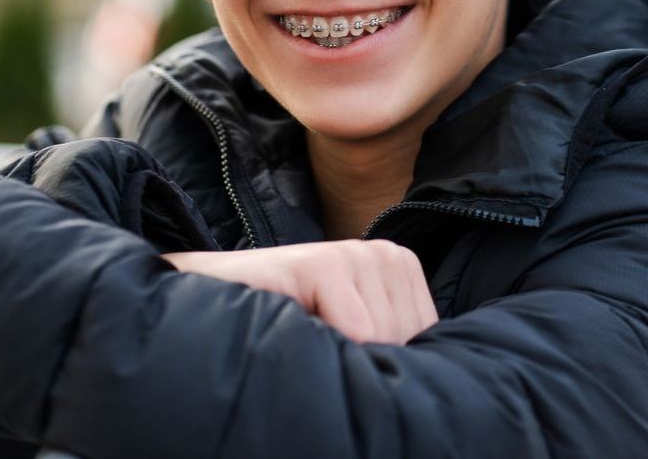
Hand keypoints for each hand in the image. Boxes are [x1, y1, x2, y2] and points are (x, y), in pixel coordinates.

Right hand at [162, 239, 437, 344]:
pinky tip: (296, 329)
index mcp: (401, 267)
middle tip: (322, 345)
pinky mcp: (322, 263)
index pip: (430, 341)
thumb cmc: (288, 326)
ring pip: (385, 340)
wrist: (211, 300)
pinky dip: (328, 349)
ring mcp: (354, 253)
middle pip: (410, 342)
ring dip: (342, 357)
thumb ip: (394, 344)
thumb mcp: (355, 335)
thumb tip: (436, 393)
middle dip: (368, 362)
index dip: (391, 365)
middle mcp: (385, 254)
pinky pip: (358, 331)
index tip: (349, 355)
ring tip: (307, 336)